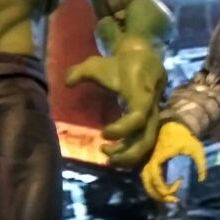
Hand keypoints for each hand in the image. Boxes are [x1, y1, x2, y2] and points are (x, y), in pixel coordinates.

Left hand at [65, 46, 166, 168]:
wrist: (144, 61)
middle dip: (127, 153)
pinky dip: (130, 152)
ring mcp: (152, 118)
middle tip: (104, 152)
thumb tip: (66, 83)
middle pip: (146, 139)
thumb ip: (80, 73)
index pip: (138, 117)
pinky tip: (114, 154)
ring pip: (147, 144)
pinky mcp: (150, 123)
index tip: (103, 133)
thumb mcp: (96, 64)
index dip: (122, 129)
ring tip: (108, 157)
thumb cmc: (117, 65)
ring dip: (128, 156)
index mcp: (141, 94)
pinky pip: (143, 142)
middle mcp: (151, 110)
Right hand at [141, 122, 206, 203]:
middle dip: (159, 195)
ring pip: (146, 182)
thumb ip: (201, 164)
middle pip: (148, 183)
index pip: (156, 178)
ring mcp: (150, 162)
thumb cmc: (185, 137)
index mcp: (159, 158)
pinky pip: (149, 178)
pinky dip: (155, 187)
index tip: (179, 184)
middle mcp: (151, 162)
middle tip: (173, 200)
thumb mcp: (196, 149)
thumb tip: (202, 180)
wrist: (174, 126)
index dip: (166, 187)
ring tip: (169, 198)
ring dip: (155, 193)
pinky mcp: (152, 164)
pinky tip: (167, 191)